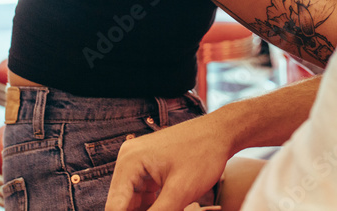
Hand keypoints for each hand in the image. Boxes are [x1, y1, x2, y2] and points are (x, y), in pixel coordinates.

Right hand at [106, 114, 229, 210]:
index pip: (115, 206)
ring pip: (134, 202)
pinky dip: (153, 207)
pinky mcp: (149, 168)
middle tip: (167, 210)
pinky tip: (169, 208)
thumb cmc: (203, 154)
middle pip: (122, 204)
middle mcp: (128, 160)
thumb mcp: (180, 192)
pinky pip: (144, 195)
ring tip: (172, 207)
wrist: (221, 133)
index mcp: (129, 162)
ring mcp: (138, 163)